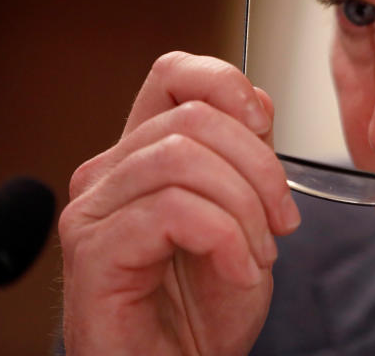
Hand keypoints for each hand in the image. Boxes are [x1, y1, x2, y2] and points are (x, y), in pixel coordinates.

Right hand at [59, 52, 299, 354]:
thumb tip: (256, 100)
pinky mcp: (93, 251)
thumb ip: (246, 154)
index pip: (174, 74)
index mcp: (145, 152)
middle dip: (258, 167)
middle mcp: (110, 171)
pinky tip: (238, 272)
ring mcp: (94, 210)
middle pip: (192, 117)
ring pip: (184, 160)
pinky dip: (226, 239)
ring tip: (259, 255)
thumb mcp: (247, 213)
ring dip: (245, 210)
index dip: (225, 84)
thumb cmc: (208, 301)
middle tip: (281, 221)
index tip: (264, 127)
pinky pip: (174, 211)